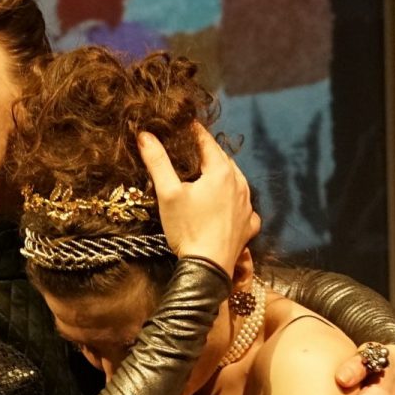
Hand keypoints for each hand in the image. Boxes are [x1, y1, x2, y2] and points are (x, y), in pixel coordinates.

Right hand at [139, 123, 259, 278]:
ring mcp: (248, 206)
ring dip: (222, 175)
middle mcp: (240, 184)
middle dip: (207, 153)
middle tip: (191, 150)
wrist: (208, 269)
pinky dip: (233, 201)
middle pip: (223, 160)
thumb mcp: (167, 193)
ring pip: (236, 181)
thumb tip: (145, 135)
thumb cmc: (187, 229)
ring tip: (206, 175)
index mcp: (221, 172)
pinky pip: (243, 206)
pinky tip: (224, 206)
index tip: (183, 125)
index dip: (193, 131)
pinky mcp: (249, 225)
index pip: (207, 141)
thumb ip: (157, 161)